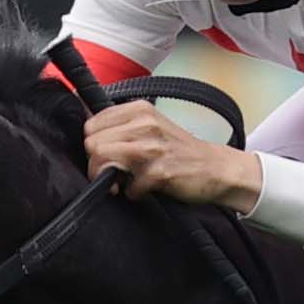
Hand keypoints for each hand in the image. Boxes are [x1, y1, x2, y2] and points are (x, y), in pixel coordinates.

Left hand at [84, 101, 264, 212]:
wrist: (215, 168)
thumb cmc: (180, 151)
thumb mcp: (151, 126)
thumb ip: (122, 126)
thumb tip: (89, 136)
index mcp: (139, 109)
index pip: (91, 124)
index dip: (94, 145)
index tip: (107, 157)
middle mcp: (144, 123)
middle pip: (92, 144)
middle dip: (97, 164)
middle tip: (114, 174)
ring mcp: (152, 147)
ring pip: (102, 159)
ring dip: (108, 179)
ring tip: (123, 183)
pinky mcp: (160, 171)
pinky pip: (128, 186)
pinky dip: (134, 193)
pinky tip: (145, 190)